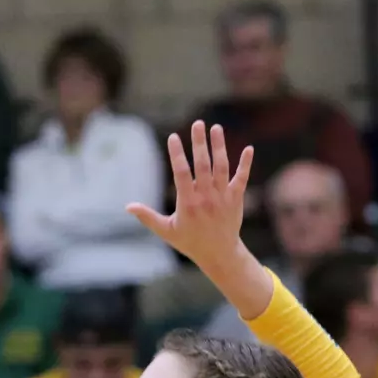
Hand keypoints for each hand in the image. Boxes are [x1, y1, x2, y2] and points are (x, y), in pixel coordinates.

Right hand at [128, 120, 255, 272]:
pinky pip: (242, 178)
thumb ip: (148, 217)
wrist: (219, 254)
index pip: (181, 173)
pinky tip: (248, 149)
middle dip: (199, 143)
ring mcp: (223, 197)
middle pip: (203, 165)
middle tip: (197, 123)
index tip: (173, 137)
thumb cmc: (189, 242)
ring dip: (219, 146)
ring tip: (216, 127)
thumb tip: (128, 207)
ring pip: (222, 167)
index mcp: (188, 203)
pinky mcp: (236, 198)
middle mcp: (206, 197)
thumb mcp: (166, 231)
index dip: (177, 154)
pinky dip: (245, 164)